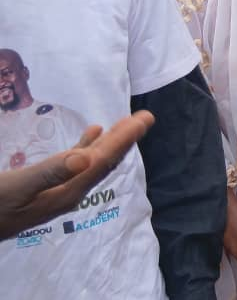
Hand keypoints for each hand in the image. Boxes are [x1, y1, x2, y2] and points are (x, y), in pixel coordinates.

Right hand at [0, 111, 153, 239]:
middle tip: (146, 117)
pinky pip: (74, 164)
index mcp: (67, 193)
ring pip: (92, 162)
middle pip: (104, 162)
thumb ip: (50, 173)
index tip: (145, 119)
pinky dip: (86, 146)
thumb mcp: (17, 187)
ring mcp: (58, 191)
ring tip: (127, 123)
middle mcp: (68, 193)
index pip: (103, 161)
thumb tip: (86, 158)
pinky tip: (93, 133)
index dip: (125, 139)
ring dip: (110, 142)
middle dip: (126, 139)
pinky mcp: (45, 188)